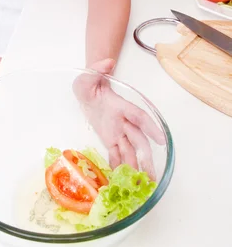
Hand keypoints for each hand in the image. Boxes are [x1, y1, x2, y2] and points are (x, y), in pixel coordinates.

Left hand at [73, 59, 164, 179]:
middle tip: (152, 174)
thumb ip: (97, 70)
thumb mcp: (88, 75)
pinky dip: (120, 167)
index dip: (150, 127)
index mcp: (120, 106)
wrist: (86, 91)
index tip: (161, 139)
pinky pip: (117, 155)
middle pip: (138, 140)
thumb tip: (107, 62)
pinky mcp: (110, 139)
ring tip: (143, 184)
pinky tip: (123, 181)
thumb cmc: (89, 83)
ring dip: (136, 167)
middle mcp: (122, 121)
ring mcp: (117, 131)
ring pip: (130, 151)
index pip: (138, 116)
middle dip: (146, 157)